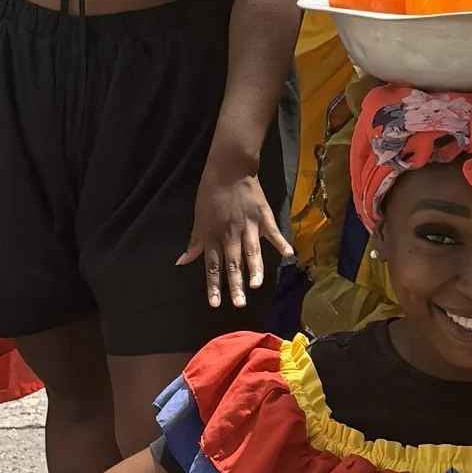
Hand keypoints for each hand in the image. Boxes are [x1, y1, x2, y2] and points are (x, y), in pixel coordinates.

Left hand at [178, 162, 291, 312]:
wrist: (229, 168)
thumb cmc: (210, 193)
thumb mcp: (198, 217)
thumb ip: (194, 242)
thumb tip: (182, 261)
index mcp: (213, 235)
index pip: (212, 266)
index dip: (213, 285)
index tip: (215, 303)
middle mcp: (230, 234)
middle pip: (232, 263)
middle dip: (235, 285)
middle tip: (239, 304)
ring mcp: (248, 226)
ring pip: (251, 251)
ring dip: (254, 269)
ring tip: (256, 285)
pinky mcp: (263, 216)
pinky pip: (273, 232)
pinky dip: (281, 242)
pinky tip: (289, 254)